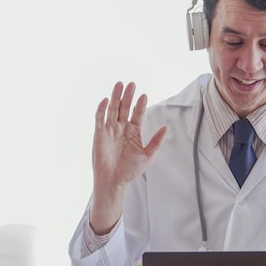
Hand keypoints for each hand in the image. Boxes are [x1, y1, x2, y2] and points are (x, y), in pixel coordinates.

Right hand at [90, 81, 167, 233]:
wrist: (114, 181)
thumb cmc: (130, 170)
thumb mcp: (148, 155)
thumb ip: (156, 141)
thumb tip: (166, 126)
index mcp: (134, 131)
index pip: (137, 114)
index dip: (140, 104)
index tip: (144, 95)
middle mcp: (121, 128)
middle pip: (125, 107)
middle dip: (128, 96)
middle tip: (132, 84)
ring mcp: (110, 130)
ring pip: (113, 109)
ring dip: (116, 97)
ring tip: (120, 85)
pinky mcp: (99, 134)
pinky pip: (100, 119)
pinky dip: (102, 109)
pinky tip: (106, 100)